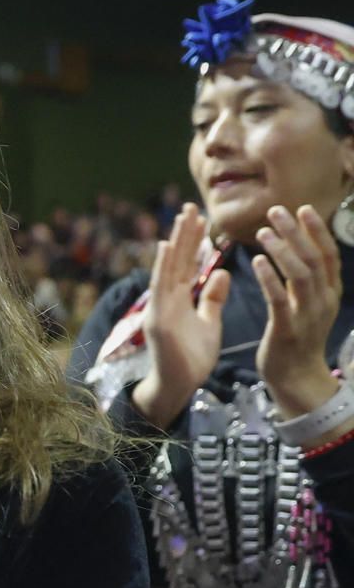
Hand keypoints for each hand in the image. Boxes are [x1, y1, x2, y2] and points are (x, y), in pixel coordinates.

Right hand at [134, 204, 230, 427]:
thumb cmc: (191, 359)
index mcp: (177, 300)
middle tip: (192, 207)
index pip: (186, 265)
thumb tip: (220, 273)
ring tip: (184, 217)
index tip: (201, 219)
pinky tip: (167, 246)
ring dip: (176, 242)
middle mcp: (165, 300)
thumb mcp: (208, 323)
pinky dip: (163, 265)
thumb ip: (211, 298)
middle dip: (184, 234)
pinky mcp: (158, 319)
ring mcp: (159, 308)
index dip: (193, 242)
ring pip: (168, 268)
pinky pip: (160, 288)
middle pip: (175, 261)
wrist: (178, 386)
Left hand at [254, 204, 343, 419]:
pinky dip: (270, 278)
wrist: (296, 378)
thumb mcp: (310, 305)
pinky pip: (280, 299)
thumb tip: (300, 248)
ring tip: (263, 232)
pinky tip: (257, 262)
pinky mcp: (287, 329)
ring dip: (282, 250)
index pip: (328, 255)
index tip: (303, 209)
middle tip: (277, 211)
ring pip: (300, 275)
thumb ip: (307, 279)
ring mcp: (307, 315)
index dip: (317, 231)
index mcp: (329, 293)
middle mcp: (323, 300)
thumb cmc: (297, 337)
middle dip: (297, 232)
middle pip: (314, 259)